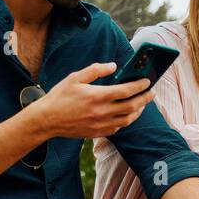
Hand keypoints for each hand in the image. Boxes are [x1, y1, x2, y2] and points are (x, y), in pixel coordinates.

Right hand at [32, 61, 153, 138]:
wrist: (47, 119)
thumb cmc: (60, 96)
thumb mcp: (75, 77)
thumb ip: (95, 70)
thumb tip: (113, 66)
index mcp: (97, 96)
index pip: (126, 90)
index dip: (139, 85)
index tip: (147, 81)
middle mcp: (102, 112)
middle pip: (132, 106)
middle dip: (145, 99)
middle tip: (151, 93)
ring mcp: (101, 124)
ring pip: (128, 119)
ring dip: (138, 111)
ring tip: (142, 104)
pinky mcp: (98, 133)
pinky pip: (118, 127)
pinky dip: (125, 120)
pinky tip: (126, 114)